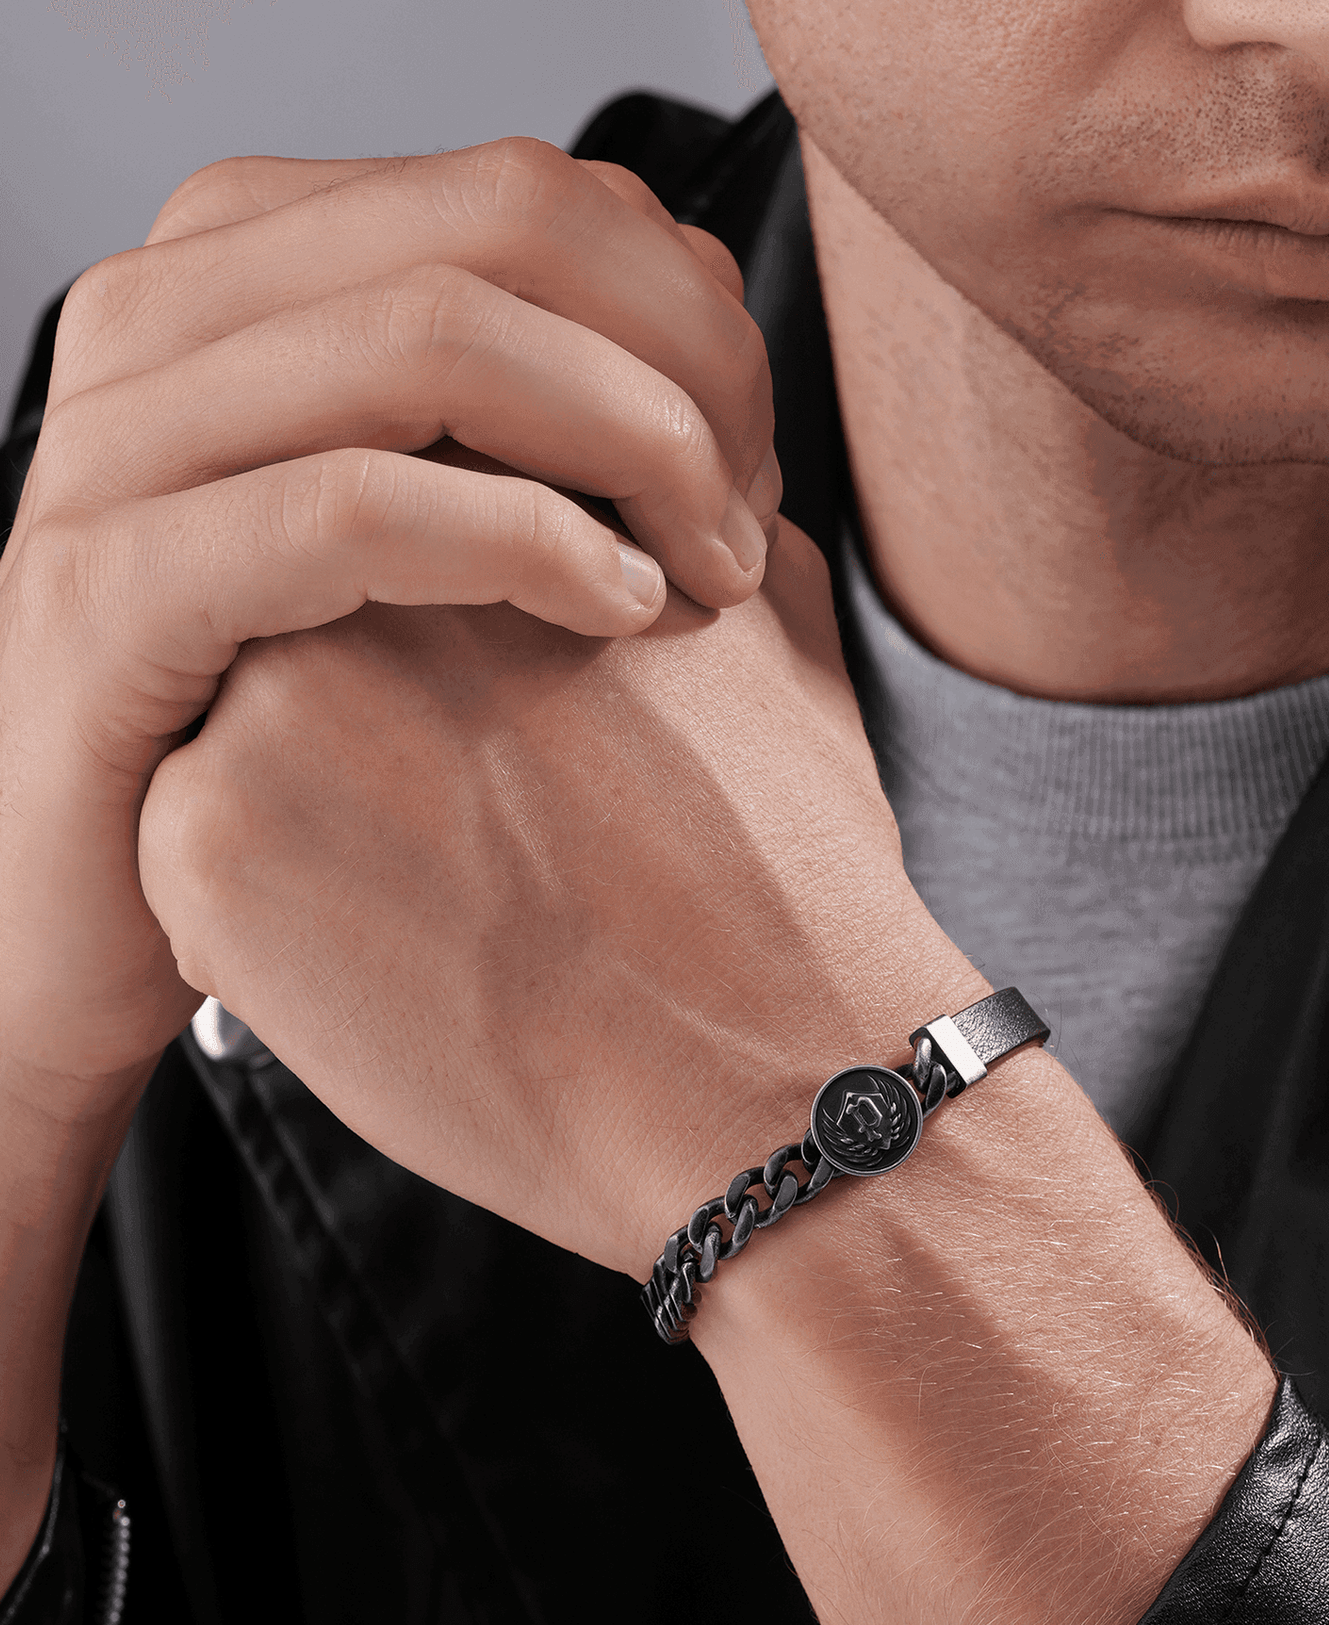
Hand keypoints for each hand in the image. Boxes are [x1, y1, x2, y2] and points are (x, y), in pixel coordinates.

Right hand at [0, 137, 776, 1114]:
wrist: (111, 914)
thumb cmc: (313, 732)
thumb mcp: (440, 528)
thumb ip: (541, 404)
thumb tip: (720, 316)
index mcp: (246, 264)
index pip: (530, 193)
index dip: (692, 316)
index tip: (754, 473)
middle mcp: (162, 312)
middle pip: (502, 230)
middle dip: (686, 369)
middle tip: (748, 527)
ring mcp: (114, 441)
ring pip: (434, 338)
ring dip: (635, 446)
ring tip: (712, 578)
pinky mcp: (105, 591)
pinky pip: (349, 507)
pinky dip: (523, 538)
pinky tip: (626, 608)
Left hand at [136, 517, 1272, 1624]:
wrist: (814, 1124)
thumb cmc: (822, 918)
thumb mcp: (785, 685)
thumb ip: (721, 565)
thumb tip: (715, 508)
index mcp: (541, 543)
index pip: (418, 501)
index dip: (462, 617)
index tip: (512, 720)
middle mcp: (400, 604)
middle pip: (315, 608)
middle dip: (384, 705)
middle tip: (490, 822)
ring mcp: (287, 739)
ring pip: (241, 732)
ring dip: (333, 815)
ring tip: (475, 912)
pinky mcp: (229, 884)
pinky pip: (210, 861)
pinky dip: (291, 912)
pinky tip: (421, 974)